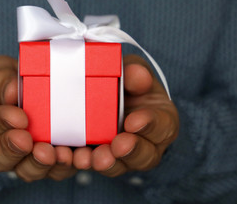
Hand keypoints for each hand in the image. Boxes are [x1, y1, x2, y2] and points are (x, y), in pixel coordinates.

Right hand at [0, 55, 75, 181]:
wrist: (38, 87)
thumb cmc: (13, 80)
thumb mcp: (2, 71)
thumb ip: (2, 78)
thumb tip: (11, 90)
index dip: (0, 123)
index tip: (20, 118)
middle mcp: (1, 145)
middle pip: (0, 159)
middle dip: (16, 153)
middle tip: (32, 144)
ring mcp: (26, 157)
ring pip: (30, 171)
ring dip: (44, 165)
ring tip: (60, 154)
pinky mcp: (52, 162)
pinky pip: (59, 170)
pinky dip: (71, 165)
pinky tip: (82, 157)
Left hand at [74, 54, 178, 175]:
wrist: (108, 94)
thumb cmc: (127, 83)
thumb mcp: (133, 71)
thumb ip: (135, 73)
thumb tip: (137, 75)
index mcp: (161, 120)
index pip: (162, 126)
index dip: (150, 125)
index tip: (133, 121)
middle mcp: (146, 144)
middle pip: (145, 156)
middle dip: (131, 152)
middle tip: (117, 146)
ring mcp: (123, 156)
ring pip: (119, 165)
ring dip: (107, 163)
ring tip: (92, 158)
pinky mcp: (99, 158)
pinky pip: (93, 164)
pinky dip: (84, 162)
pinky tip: (74, 157)